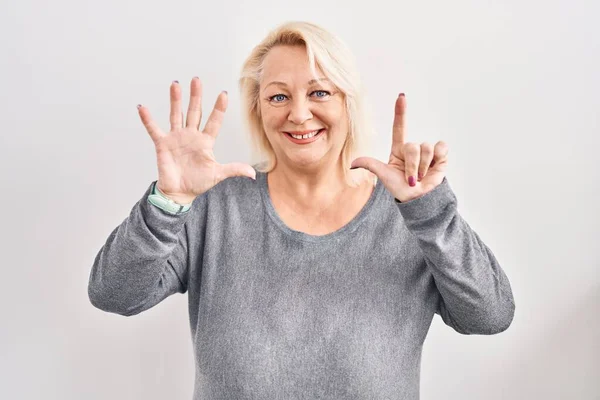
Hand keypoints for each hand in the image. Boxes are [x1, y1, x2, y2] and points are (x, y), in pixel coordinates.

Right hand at [137, 77, 255, 203]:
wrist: (180, 193)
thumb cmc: (198, 182)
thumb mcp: (218, 174)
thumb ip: (234, 170)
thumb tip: (253, 173)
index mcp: (205, 141)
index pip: (214, 121)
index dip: (219, 108)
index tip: (223, 94)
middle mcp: (191, 135)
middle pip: (195, 111)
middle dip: (196, 96)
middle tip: (197, 80)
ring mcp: (176, 138)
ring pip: (177, 114)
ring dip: (176, 100)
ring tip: (176, 85)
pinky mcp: (163, 144)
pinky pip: (154, 129)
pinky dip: (148, 119)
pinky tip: (142, 108)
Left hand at [351, 93, 448, 202]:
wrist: (418, 199)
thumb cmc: (399, 188)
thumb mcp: (384, 176)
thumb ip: (370, 165)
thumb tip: (352, 164)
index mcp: (398, 150)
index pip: (399, 127)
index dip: (400, 112)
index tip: (401, 97)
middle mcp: (413, 148)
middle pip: (412, 146)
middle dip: (412, 165)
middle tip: (411, 179)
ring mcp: (427, 152)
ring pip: (426, 147)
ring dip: (423, 166)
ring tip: (421, 177)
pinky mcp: (440, 156)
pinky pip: (441, 147)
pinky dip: (438, 158)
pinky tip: (435, 167)